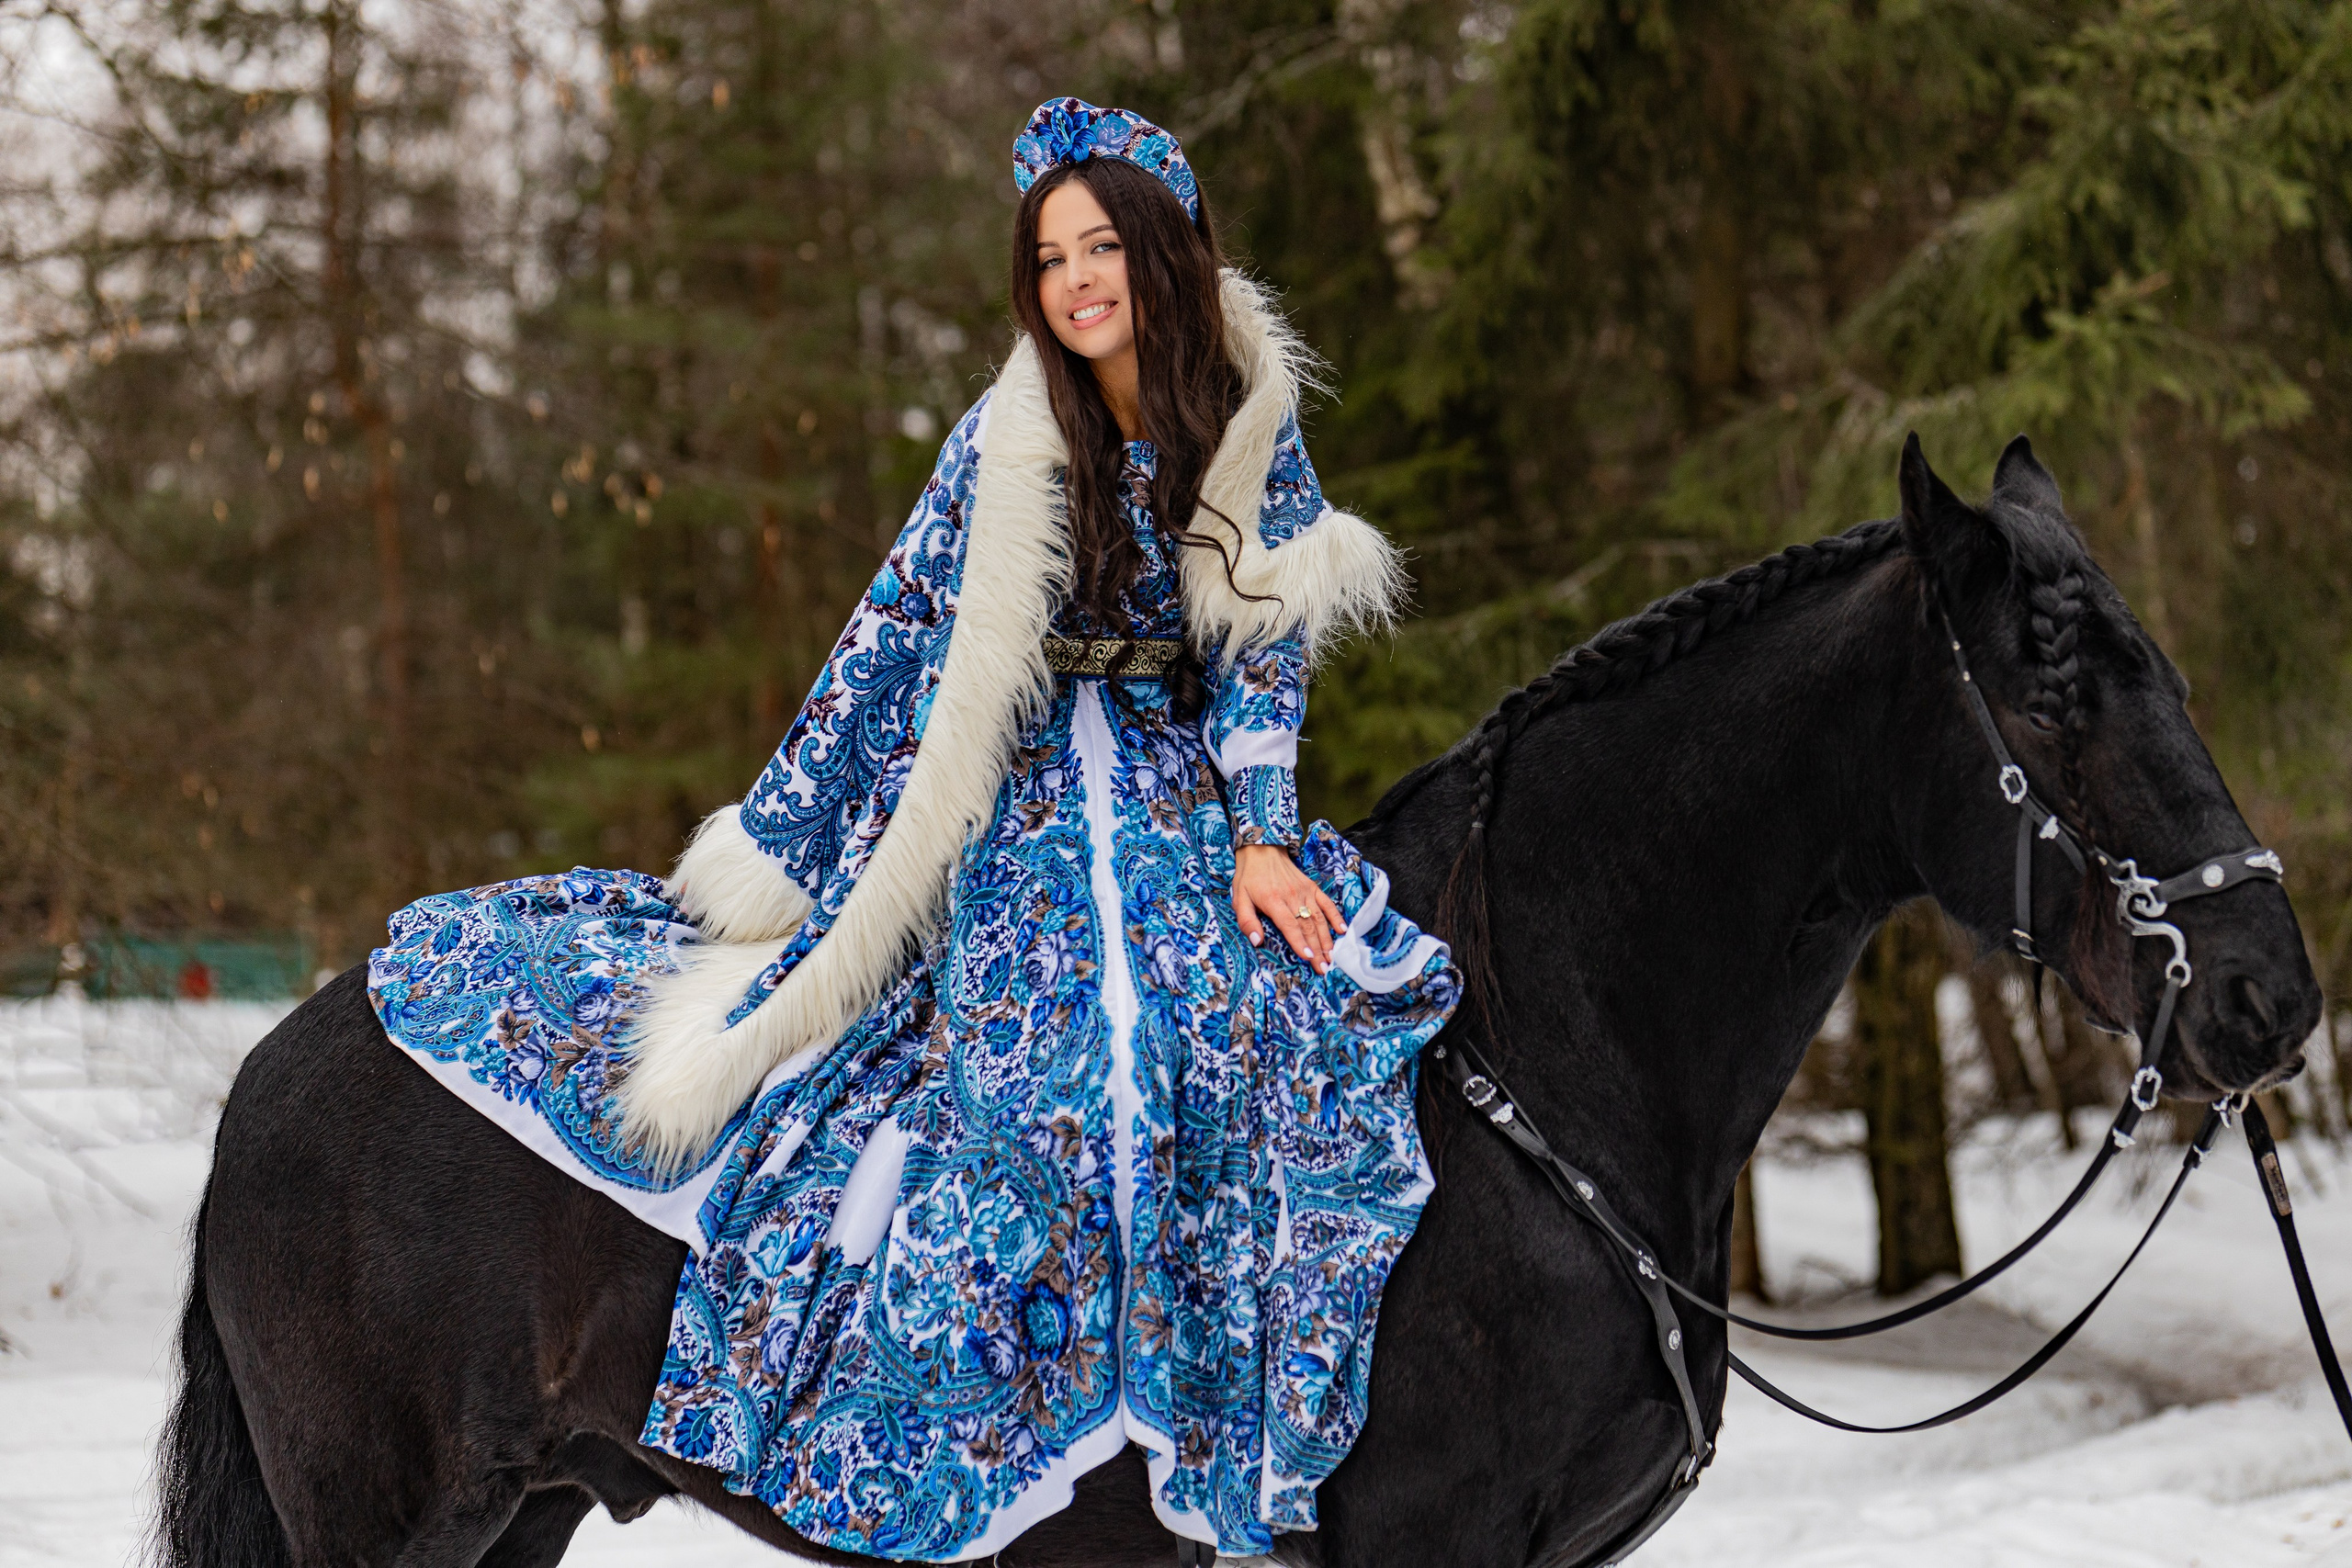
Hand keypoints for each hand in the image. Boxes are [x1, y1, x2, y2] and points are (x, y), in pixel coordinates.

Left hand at [1231, 843, 1345, 973]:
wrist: (1261, 849)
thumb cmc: (1248, 877)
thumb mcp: (1239, 898)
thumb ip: (1247, 921)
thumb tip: (1257, 941)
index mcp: (1273, 901)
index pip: (1290, 925)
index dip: (1300, 942)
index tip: (1309, 957)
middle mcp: (1292, 896)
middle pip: (1307, 926)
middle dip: (1317, 949)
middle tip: (1324, 968)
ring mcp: (1304, 891)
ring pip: (1319, 918)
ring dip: (1327, 938)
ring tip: (1333, 956)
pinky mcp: (1312, 887)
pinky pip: (1326, 903)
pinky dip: (1335, 916)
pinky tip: (1342, 930)